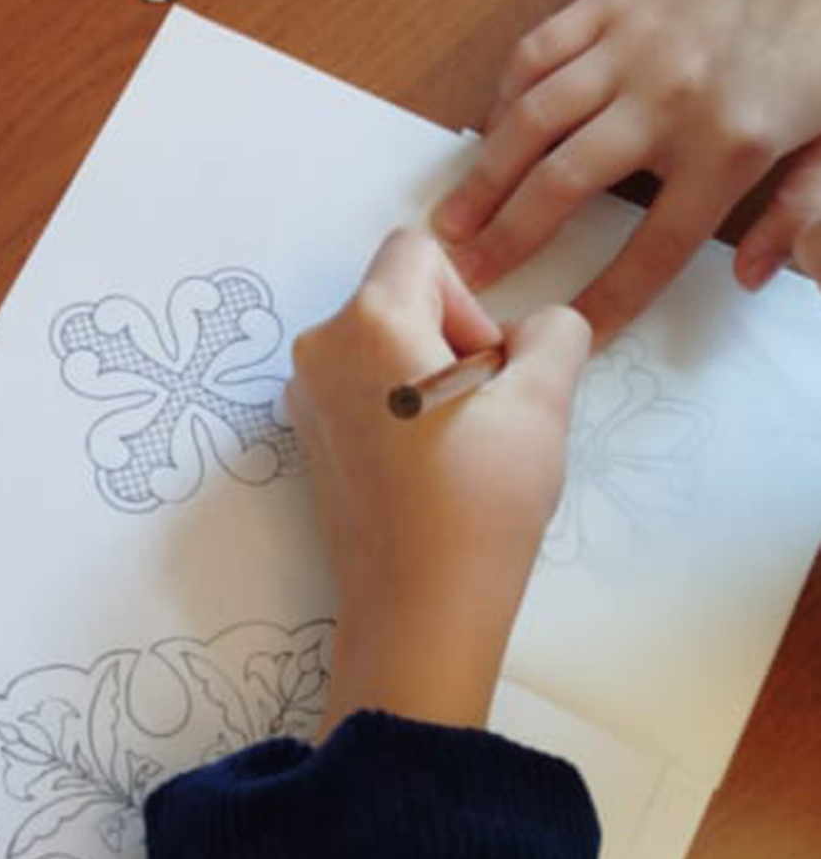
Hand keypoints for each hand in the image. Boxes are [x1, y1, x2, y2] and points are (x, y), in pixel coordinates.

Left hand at [295, 231, 589, 732]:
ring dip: (432, 377)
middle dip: (453, 340)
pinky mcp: (308, 441)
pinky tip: (431, 469)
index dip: (470, 298)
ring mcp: (304, 399)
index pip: (420, 250)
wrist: (419, 609)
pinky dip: (402, 409)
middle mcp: (317, 349)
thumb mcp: (543, 403)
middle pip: (399, 298)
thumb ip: (554, 334)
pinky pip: (364, 390)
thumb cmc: (480, 500)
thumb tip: (537, 328)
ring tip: (462, 448)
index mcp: (365, 322)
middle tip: (485, 414)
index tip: (490, 368)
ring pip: (385, 347)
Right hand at [433, 0, 820, 337]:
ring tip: (449, 220)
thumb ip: (805, 207)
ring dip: (484, 175)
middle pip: (563, 184)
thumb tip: (760, 277)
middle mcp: (668, 99)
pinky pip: (538, 51)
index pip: (656, 247)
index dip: (608, 298)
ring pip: (532, 119)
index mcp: (734, 144)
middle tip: (465, 278)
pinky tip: (491, 129)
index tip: (570, 334)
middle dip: (506, 239)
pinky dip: (506, 94)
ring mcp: (630, 43)